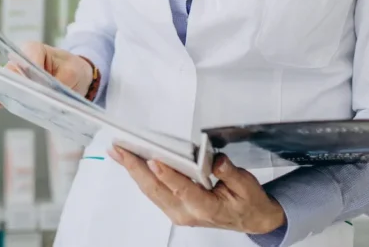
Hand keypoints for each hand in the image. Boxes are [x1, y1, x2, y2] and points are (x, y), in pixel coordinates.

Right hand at [0, 41, 95, 108]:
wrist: (75, 75)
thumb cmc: (72, 68)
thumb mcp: (72, 72)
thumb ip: (59, 81)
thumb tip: (45, 95)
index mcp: (33, 49)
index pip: (25, 59)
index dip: (27, 72)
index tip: (33, 83)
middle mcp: (18, 60)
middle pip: (10, 73)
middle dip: (14, 85)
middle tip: (21, 96)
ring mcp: (14, 76)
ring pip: (4, 85)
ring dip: (5, 94)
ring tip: (1, 98)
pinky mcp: (14, 90)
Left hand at [111, 149, 285, 234]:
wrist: (250, 219)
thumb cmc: (247, 202)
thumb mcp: (248, 186)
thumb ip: (231, 173)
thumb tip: (216, 160)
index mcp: (207, 208)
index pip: (184, 191)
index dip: (168, 175)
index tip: (154, 160)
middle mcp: (187, 213)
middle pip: (156, 190)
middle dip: (135, 168)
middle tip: (120, 149)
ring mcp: (178, 212)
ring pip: (150, 191)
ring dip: (132, 170)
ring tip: (117, 151)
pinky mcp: (173, 208)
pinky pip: (152, 191)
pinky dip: (139, 175)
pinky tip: (129, 162)